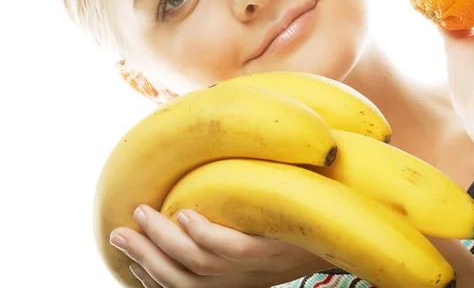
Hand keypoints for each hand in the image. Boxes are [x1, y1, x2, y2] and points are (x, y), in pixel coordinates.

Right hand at [110, 205, 332, 286]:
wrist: (350, 230)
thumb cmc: (301, 227)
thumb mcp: (264, 234)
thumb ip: (233, 225)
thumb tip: (196, 199)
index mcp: (238, 281)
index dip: (152, 275)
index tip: (128, 253)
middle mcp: (245, 280)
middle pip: (183, 280)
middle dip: (145, 258)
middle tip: (117, 232)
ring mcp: (260, 267)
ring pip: (200, 264)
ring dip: (165, 242)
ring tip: (142, 215)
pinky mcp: (276, 248)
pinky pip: (234, 248)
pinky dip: (205, 235)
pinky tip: (186, 215)